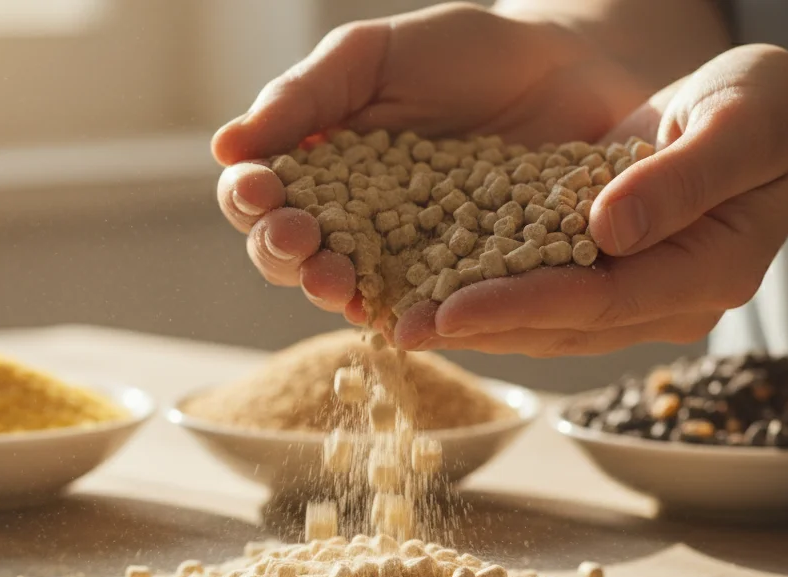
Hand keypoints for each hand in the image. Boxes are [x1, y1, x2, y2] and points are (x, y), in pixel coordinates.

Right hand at [213, 2, 653, 322]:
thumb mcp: (370, 57)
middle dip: (283, 253)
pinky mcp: (461, 283)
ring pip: (350, 290)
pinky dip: (410, 312)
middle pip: (292, 257)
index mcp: (315, 169)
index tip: (258, 190)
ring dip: (333, 290)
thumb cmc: (460, 54)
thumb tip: (224, 148)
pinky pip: (427, 306)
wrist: (563, 67)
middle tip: (296, 239)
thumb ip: (302, 96)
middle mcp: (350, 223)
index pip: (259, 198)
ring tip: (334, 278)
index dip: (248, 200)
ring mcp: (404, 258)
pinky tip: (400, 310)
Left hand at [398, 44, 787, 354]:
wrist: (785, 120)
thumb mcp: (739, 124)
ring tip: (397, 318)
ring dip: (475, 320)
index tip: (447, 312)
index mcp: (709, 272)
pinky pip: (548, 290)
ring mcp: (643, 292)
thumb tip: (607, 232)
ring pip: (548, 320)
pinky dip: (492, 289)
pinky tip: (434, 283)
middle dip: (479, 327)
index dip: (521, 308)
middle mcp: (670, 299)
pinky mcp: (616, 273)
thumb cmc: (770, 109)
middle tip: (396, 329)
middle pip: (562, 325)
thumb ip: (679, 179)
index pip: (600, 301)